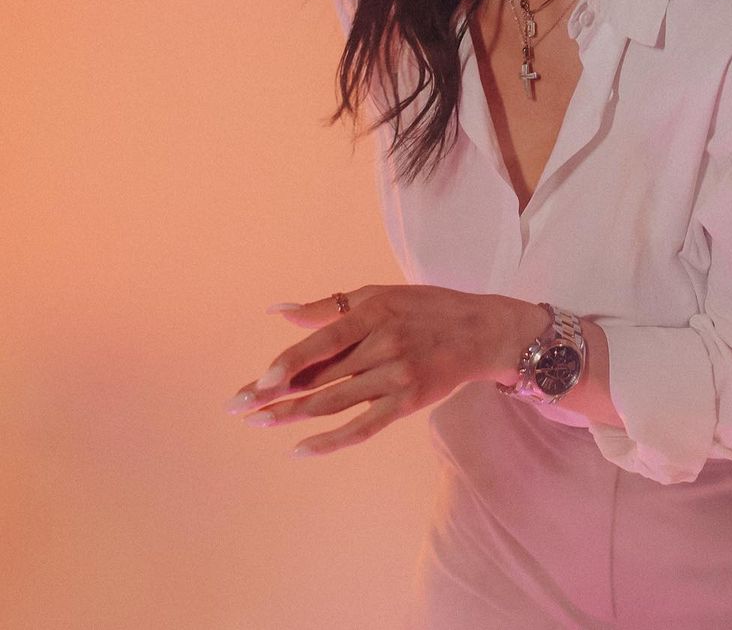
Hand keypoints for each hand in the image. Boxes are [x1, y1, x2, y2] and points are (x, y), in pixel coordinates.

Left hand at [224, 284, 535, 456]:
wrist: (480, 330)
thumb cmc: (423, 308)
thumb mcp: (379, 295)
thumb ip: (329, 306)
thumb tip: (277, 311)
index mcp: (374, 313)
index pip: (322, 343)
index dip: (289, 364)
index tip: (258, 384)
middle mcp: (384, 345)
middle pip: (321, 378)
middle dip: (276, 395)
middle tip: (238, 409)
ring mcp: (397, 377)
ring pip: (335, 404)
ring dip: (293, 416)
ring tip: (259, 424)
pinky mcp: (408, 403)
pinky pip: (362, 428)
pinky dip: (329, 441)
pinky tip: (300, 448)